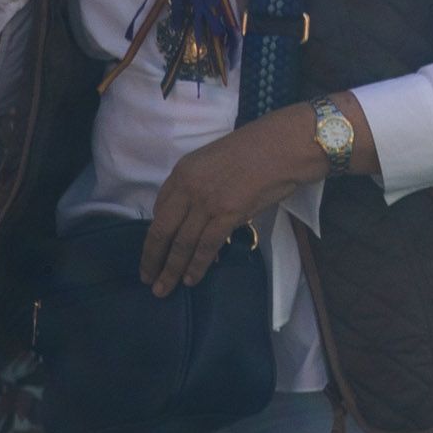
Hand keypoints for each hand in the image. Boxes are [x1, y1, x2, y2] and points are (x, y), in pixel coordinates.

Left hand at [139, 111, 317, 294]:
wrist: (285, 144)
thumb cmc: (258, 148)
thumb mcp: (215, 160)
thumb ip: (201, 184)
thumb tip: (199, 214)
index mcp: (182, 171)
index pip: (159, 209)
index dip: (155, 234)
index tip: (155, 250)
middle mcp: (188, 187)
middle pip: (162, 230)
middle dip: (152, 259)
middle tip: (147, 279)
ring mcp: (207, 201)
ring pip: (181, 243)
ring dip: (171, 270)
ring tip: (164, 289)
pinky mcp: (228, 213)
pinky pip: (206, 246)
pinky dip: (197, 265)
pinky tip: (191, 279)